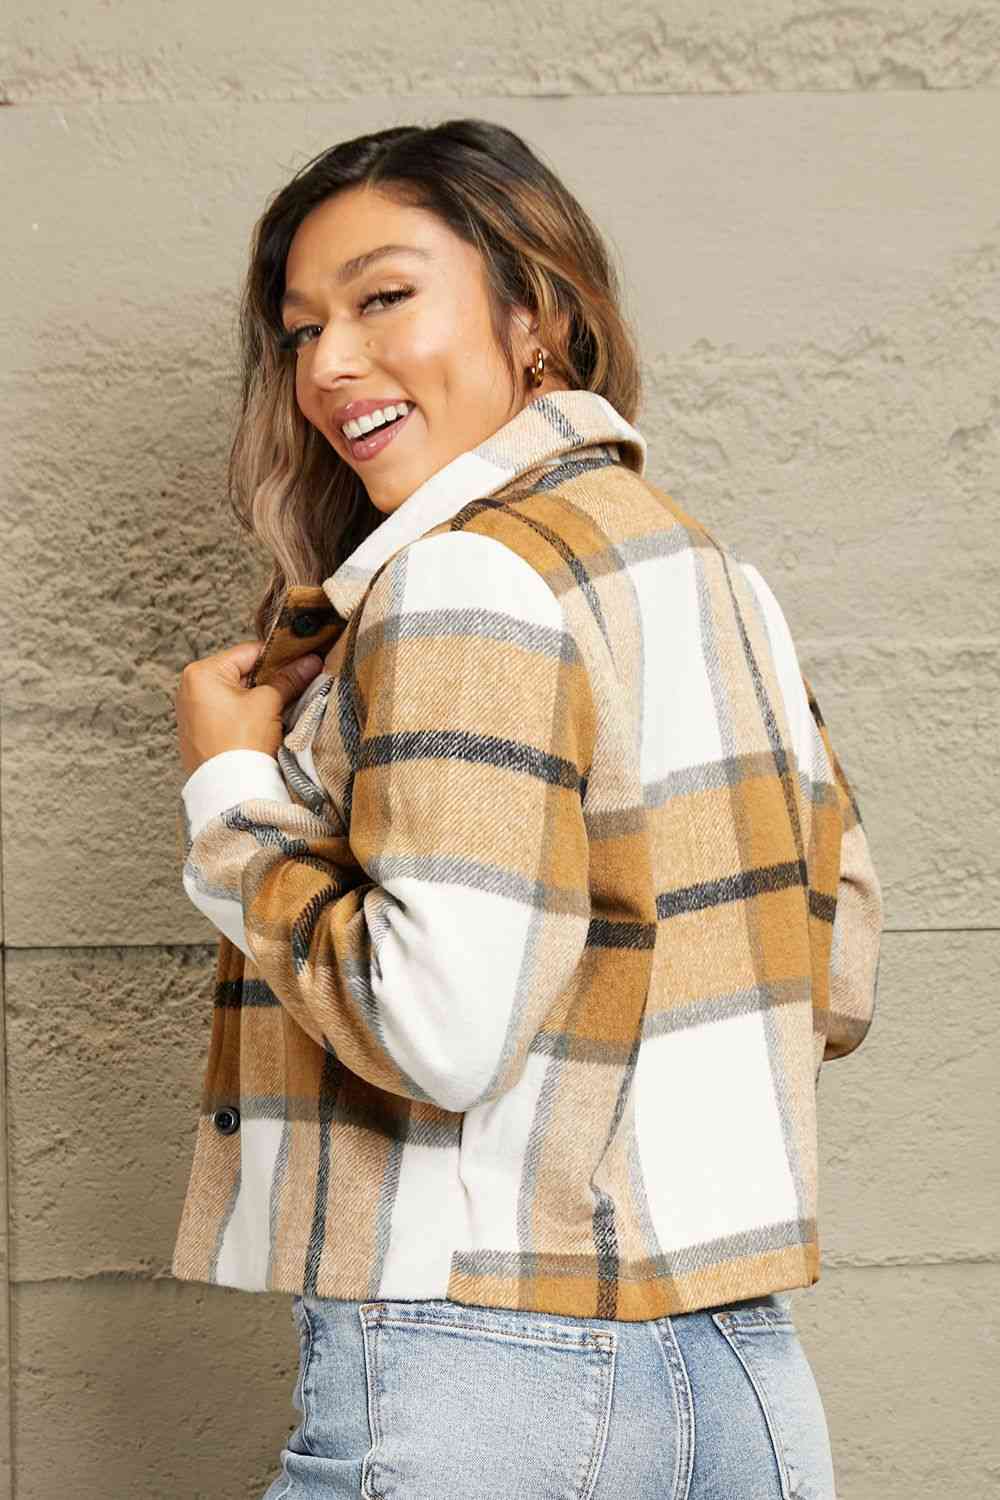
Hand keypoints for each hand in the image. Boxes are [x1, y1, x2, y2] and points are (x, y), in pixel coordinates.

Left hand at [175, 639, 324, 778]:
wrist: (229, 790)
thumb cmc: (241, 743)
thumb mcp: (268, 703)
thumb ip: (289, 679)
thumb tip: (310, 662)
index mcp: (201, 673)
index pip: (249, 653)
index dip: (280, 657)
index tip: (303, 661)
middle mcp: (189, 689)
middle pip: (241, 674)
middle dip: (270, 681)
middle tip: (297, 685)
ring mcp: (191, 713)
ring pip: (236, 695)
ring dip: (259, 699)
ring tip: (282, 707)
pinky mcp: (199, 734)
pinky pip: (227, 714)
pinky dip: (246, 716)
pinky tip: (263, 725)